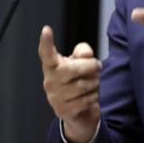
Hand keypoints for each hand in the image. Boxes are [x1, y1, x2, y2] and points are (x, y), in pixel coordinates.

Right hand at [39, 25, 100, 142]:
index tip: (46, 30)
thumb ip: (83, 52)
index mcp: (51, 66)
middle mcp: (50, 81)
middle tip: (97, 66)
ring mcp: (55, 98)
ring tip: (94, 82)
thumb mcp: (79, 62)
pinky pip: (86, 100)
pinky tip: (91, 96)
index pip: (47, 53)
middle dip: (91, 66)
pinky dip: (95, 97)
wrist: (77, 111)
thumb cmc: (77, 80)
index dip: (46, 42)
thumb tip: (86, 54)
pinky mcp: (64, 111)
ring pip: (83, 86)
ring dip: (95, 83)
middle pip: (74, 69)